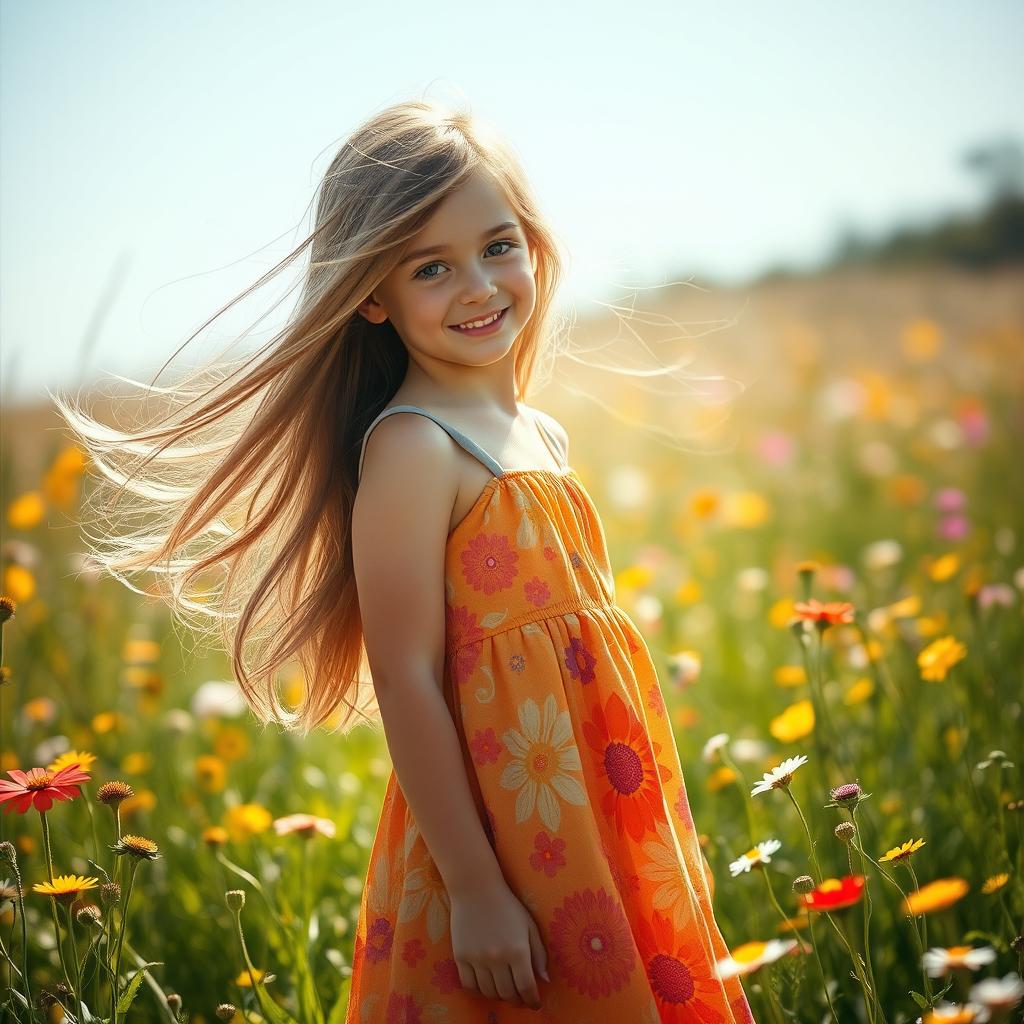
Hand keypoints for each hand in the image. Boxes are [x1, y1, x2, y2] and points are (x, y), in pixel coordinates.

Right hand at [449, 880, 549, 1009]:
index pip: (526, 987)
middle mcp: (497, 957)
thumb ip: (539, 954)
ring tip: (505, 991)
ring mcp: (477, 958)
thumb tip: (546, 981)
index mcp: (518, 949)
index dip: (532, 1000)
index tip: (535, 1004)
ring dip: (499, 996)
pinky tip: (486, 986)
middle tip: (521, 1000)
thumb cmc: (507, 905)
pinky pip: (469, 986)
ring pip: (488, 992)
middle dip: (517, 1001)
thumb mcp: (529, 925)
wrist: (476, 888)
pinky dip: (479, 991)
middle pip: (507, 993)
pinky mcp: (461, 956)